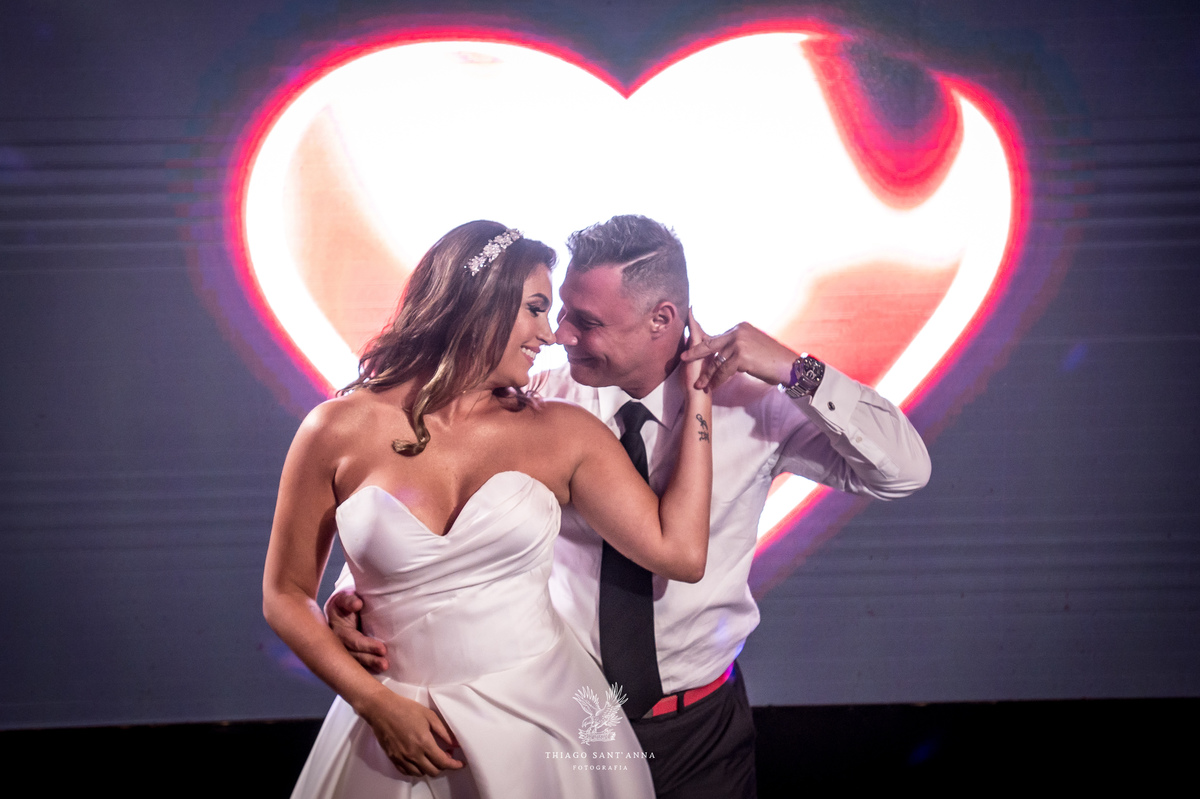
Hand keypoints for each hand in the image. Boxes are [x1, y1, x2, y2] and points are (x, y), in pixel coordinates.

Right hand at [325, 587, 388, 672]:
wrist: (342, 607)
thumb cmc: (345, 602)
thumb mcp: (345, 597)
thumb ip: (349, 600)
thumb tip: (357, 604)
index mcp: (336, 629)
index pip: (352, 640)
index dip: (366, 646)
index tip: (382, 649)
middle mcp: (337, 643)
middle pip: (353, 655)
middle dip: (369, 660)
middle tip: (385, 664)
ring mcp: (342, 650)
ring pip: (355, 662)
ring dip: (370, 665)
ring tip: (385, 666)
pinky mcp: (349, 654)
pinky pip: (357, 665)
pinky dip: (367, 669)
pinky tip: (379, 672)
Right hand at [360, 688, 463, 776]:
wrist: (381, 709)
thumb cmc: (406, 709)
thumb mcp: (429, 716)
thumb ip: (444, 731)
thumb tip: (455, 744)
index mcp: (424, 743)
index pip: (443, 762)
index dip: (454, 765)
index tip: (461, 764)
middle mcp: (413, 754)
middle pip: (433, 771)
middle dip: (443, 766)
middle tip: (446, 755)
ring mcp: (402, 758)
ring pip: (420, 773)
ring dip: (429, 768)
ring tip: (432, 756)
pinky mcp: (393, 758)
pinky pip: (407, 772)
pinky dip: (416, 770)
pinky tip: (419, 760)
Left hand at [681, 320, 798, 391]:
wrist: (789, 365)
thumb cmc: (773, 359)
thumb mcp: (754, 345)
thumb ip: (738, 346)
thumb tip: (726, 352)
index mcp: (740, 327)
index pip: (717, 337)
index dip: (705, 346)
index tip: (694, 350)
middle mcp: (738, 331)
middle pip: (710, 344)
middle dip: (695, 352)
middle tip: (683, 358)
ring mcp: (739, 343)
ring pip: (716, 361)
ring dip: (707, 375)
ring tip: (698, 384)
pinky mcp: (741, 356)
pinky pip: (724, 371)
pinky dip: (717, 381)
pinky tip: (712, 387)